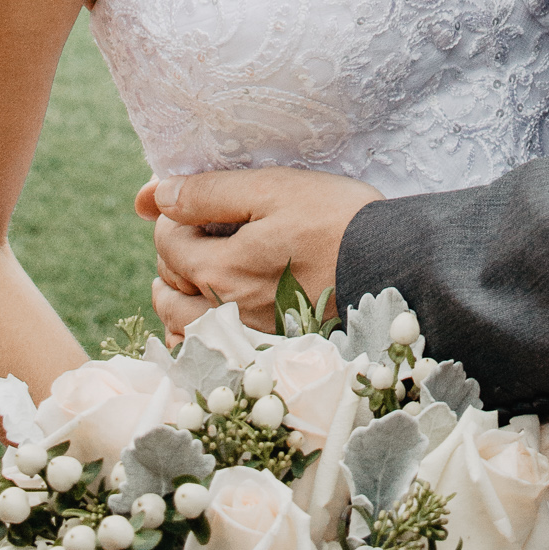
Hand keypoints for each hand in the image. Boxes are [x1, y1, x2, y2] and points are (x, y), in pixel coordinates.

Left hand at [134, 168, 381, 342]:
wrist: (394, 269)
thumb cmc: (337, 221)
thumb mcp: (275, 189)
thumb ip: (210, 192)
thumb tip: (154, 195)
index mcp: (221, 271)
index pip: (166, 242)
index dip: (175, 215)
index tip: (201, 203)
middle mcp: (224, 315)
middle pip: (167, 286)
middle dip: (174, 256)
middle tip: (204, 234)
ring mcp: (244, 343)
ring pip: (182, 329)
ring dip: (181, 299)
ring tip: (207, 274)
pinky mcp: (265, 358)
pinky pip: (210, 360)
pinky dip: (200, 338)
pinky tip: (219, 316)